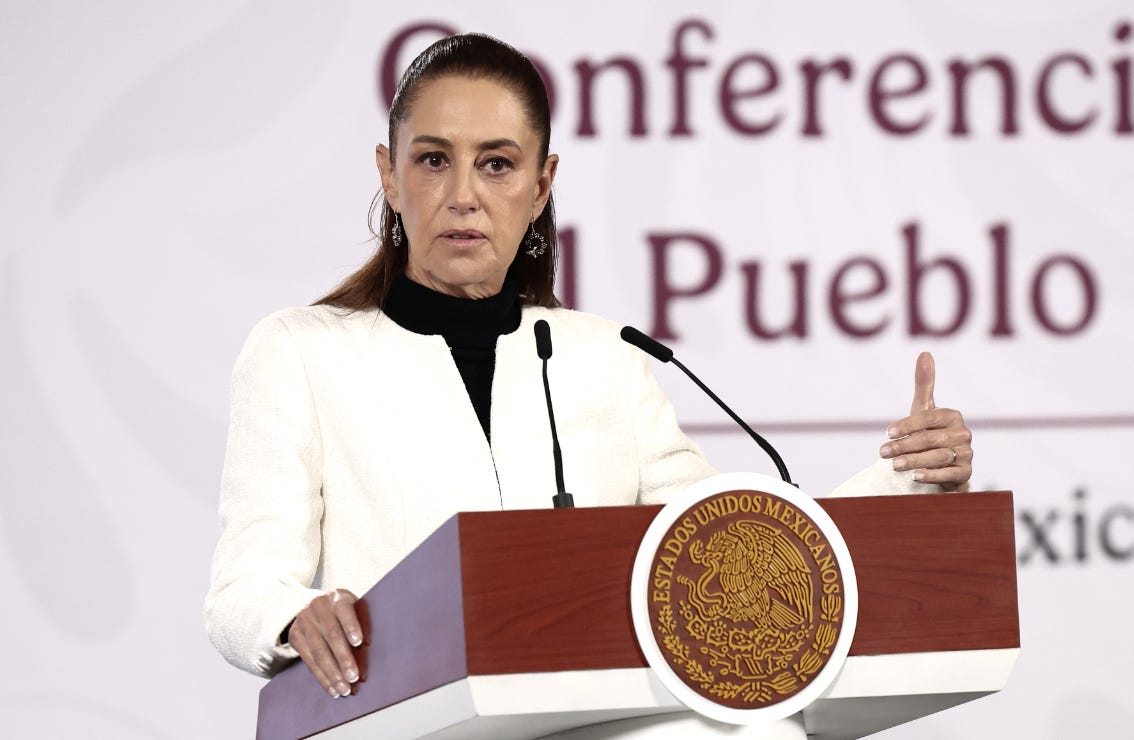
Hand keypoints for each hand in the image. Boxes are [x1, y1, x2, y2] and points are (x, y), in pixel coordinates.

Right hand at [287, 589, 363, 697]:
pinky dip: (322, 677)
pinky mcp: (295, 636)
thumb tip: (375, 650)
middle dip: (343, 658)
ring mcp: (304, 620)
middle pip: (331, 635)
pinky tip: (332, 689)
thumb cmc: (344, 613)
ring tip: (344, 689)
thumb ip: (362, 622)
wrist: (312, 607)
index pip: (344, 610)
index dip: (351, 626)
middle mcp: (318, 606)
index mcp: (337, 597)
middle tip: (353, 677)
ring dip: (332, 673)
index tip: (359, 642)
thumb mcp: (353, 609)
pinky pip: (309, 660)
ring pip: (319, 651)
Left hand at [879, 352, 972, 489]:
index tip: (887, 433)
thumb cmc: (928, 433)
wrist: (940, 465)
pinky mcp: (966, 473)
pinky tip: (915, 477)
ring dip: (915, 460)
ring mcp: (966, 454)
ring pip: (938, 456)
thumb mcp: (924, 410)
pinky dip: (932, 475)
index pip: (927, 418)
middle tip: (883, 453)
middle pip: (930, 439)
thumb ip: (924, 384)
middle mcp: (963, 434)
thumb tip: (925, 353)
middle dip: (904, 446)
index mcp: (952, 416)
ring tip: (894, 465)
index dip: (906, 425)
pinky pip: (949, 474)